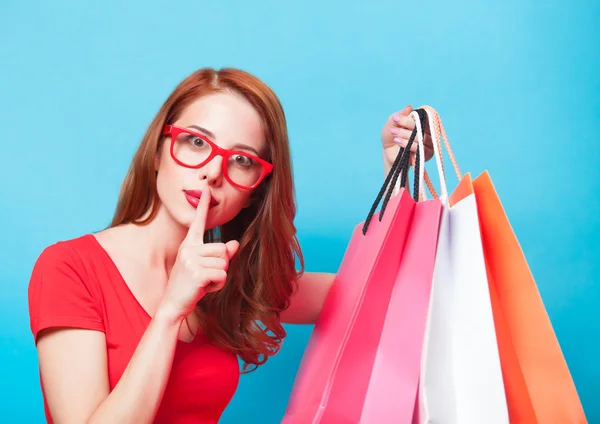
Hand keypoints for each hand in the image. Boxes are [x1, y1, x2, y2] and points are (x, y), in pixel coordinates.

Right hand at [158, 189, 238, 321]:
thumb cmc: (189, 286)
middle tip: (205, 276)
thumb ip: (220, 255)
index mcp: (188, 245)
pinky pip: (222, 275)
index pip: (198, 222)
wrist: (173, 305)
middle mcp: (188, 249)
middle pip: (223, 249)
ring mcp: (190, 260)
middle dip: (221, 265)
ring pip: (224, 263)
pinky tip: (203, 289)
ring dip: (219, 277)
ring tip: (202, 283)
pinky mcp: (196, 272)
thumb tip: (235, 243)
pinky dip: (218, 285)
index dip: (202, 206)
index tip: (206, 189)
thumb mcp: (204, 267)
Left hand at [381, 105, 433, 170]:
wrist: (389, 154)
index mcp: (422, 121)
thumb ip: (399, 115)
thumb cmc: (391, 137)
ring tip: (393, 134)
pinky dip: (407, 144)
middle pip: (422, 125)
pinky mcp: (428, 153)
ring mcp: (429, 142)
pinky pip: (420, 147)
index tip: (395, 118)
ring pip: (421, 136)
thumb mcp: (391, 124)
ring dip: (405, 135)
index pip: (422, 116)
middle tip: (392, 128)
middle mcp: (428, 130)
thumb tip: (409, 107)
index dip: (410, 117)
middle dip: (406, 124)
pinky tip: (397, 141)